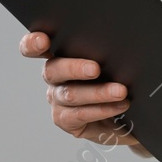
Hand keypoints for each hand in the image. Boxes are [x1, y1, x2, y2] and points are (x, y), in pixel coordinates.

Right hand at [19, 31, 149, 157]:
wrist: (128, 113)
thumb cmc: (118, 78)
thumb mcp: (113, 62)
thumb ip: (107, 52)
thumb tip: (121, 44)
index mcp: (61, 54)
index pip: (35, 47)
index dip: (33, 44)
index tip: (43, 41)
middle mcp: (54, 77)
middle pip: (53, 70)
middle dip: (74, 68)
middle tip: (95, 69)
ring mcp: (57, 99)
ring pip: (70, 94)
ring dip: (98, 92)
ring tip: (121, 91)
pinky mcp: (65, 120)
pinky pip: (80, 114)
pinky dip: (102, 109)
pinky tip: (119, 106)